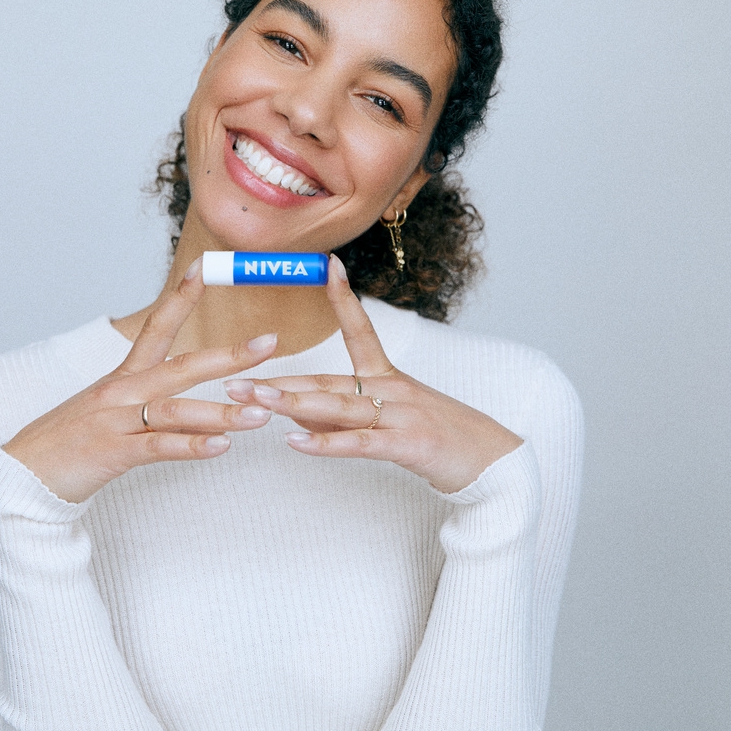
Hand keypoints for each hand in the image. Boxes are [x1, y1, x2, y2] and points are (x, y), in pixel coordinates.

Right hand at [2, 262, 276, 503]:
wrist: (22, 476)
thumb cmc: (71, 443)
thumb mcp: (107, 410)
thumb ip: (145, 399)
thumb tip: (182, 395)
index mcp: (123, 377)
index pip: (157, 326)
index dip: (182, 296)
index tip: (205, 266)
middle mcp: (123, 391)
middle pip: (183, 366)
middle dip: (229, 356)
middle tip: (270, 344)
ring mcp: (117, 421)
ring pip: (177, 410)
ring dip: (221, 412)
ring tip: (260, 416)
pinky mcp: (113, 452)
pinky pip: (159, 447)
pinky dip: (191, 446)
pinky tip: (220, 447)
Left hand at [223, 255, 522, 493]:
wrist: (496, 465)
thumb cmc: (446, 441)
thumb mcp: (397, 420)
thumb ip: (350, 414)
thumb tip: (302, 412)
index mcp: (391, 378)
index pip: (362, 331)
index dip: (343, 298)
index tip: (327, 265)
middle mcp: (394, 389)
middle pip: (328, 379)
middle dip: (279, 379)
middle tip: (234, 378)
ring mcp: (401, 415)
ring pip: (338, 406)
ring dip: (293, 403)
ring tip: (255, 400)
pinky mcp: (409, 444)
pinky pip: (360, 442)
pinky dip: (326, 442)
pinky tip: (294, 443)